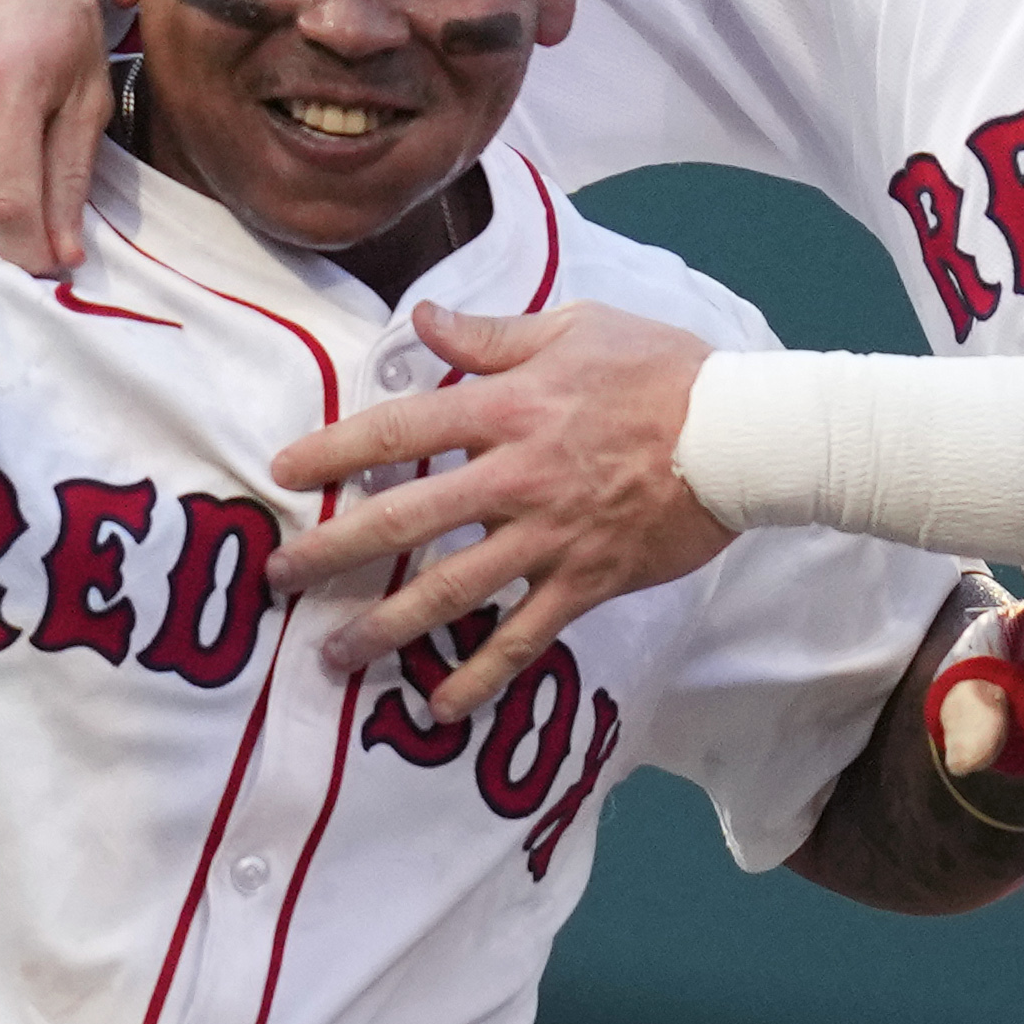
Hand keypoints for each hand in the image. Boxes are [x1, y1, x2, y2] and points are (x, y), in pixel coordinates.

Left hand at [276, 300, 733, 718]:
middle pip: (405, 520)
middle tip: (281, 578)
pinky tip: (439, 705)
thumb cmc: (661, 370)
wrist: (742, 435)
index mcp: (507, 408)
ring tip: (334, 655)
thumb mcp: (576, 327)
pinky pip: (523, 638)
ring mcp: (548, 538)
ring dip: (387, 626)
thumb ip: (492, 333)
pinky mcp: (585, 583)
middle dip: (334, 552)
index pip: (400, 429)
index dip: (335, 450)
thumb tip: (423, 319)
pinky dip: (480, 676)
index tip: (284, 472)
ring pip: (452, 591)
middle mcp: (515, 478)